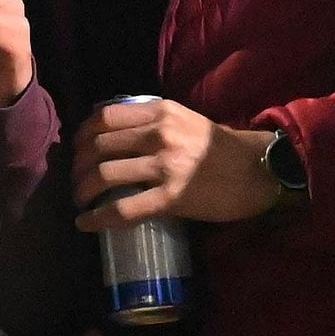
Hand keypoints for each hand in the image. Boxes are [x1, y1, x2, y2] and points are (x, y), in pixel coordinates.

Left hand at [71, 95, 278, 228]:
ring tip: (80, 202)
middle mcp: (159, 133)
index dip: (81, 136)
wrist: (258, 170)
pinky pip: (123, 209)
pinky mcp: (172, 197)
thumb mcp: (185, 120)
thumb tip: (113, 136)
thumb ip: (152, 122)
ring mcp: (165, 165)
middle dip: (78, 167)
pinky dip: (97, 218)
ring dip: (83, 191)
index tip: (76, 150)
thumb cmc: (222, 148)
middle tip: (76, 181)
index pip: (103, 118)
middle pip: (97, 147)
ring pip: (104, 175)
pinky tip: (85, 224)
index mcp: (160, 112)